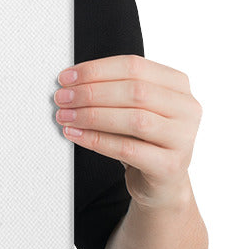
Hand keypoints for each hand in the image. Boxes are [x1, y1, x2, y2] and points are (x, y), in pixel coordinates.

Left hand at [53, 54, 201, 209]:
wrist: (160, 182)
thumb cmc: (142, 140)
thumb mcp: (132, 109)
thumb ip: (111, 91)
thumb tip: (70, 83)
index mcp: (177, 85)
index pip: (134, 66)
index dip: (96, 70)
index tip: (66, 77)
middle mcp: (186, 108)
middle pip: (135, 91)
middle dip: (91, 93)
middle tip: (62, 98)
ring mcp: (182, 138)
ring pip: (134, 119)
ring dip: (92, 116)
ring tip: (65, 117)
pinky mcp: (170, 166)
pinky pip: (128, 149)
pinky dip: (97, 140)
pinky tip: (76, 135)